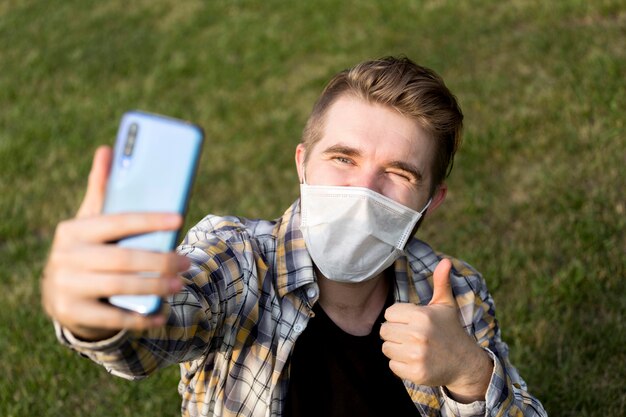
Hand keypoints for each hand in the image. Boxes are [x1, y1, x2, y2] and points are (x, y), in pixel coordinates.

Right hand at [41, 146, 190, 340]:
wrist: (60, 296)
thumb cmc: (88, 250)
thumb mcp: (90, 221)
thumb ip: (101, 189)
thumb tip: (107, 149)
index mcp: (73, 230)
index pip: (117, 221)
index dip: (150, 220)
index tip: (179, 218)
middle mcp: (66, 257)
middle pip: (123, 258)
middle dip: (160, 260)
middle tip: (188, 262)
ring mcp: (65, 287)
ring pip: (120, 286)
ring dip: (155, 286)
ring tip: (181, 284)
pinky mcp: (72, 314)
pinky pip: (113, 317)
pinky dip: (141, 317)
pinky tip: (162, 314)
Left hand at [380, 258, 491, 402]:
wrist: (465, 362)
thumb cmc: (450, 330)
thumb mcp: (446, 305)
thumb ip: (441, 282)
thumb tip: (446, 261)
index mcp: (422, 316)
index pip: (389, 313)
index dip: (398, 317)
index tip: (411, 321)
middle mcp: (418, 335)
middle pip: (384, 331)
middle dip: (394, 332)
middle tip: (409, 335)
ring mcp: (417, 356)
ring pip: (386, 348)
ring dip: (396, 348)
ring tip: (412, 346)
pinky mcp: (416, 373)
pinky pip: (392, 365)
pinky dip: (400, 364)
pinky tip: (414, 360)